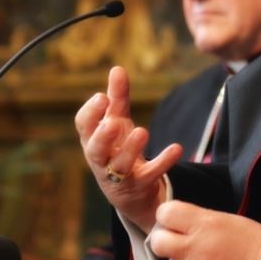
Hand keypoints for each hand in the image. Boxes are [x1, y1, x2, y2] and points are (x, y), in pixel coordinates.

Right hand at [75, 66, 181, 230]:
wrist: (130, 191)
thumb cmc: (117, 148)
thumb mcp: (117, 121)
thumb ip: (117, 97)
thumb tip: (117, 68)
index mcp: (92, 140)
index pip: (83, 127)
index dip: (90, 113)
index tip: (102, 97)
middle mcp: (101, 159)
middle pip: (95, 150)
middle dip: (102, 137)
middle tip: (113, 123)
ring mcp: (119, 175)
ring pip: (120, 166)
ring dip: (130, 150)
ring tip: (142, 131)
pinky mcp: (139, 185)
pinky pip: (150, 175)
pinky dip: (162, 162)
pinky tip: (176, 148)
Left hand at [149, 201, 260, 259]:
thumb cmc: (253, 242)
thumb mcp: (225, 219)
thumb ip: (198, 221)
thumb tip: (175, 225)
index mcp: (203, 224)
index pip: (164, 213)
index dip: (167, 217)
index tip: (174, 222)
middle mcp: (194, 248)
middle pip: (157, 242)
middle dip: (164, 241)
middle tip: (178, 243)